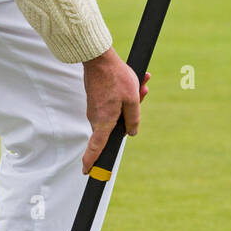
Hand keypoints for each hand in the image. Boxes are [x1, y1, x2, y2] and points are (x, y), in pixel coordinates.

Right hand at [82, 48, 144, 173]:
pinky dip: (123, 96)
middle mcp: (96, 118)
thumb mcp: (132, 99)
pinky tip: (134, 81)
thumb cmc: (116, 78)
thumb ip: (134, 119)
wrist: (99, 57)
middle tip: (144, 91)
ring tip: (142, 83)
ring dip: (130, 101)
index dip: (91, 161)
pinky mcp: (96, 99)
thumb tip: (131, 132)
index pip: (96, 147)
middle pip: (115, 126)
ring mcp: (95, 108)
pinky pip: (112, 104)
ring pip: (116, 113)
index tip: (87, 172)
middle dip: (131, 114)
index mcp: (104, 122)